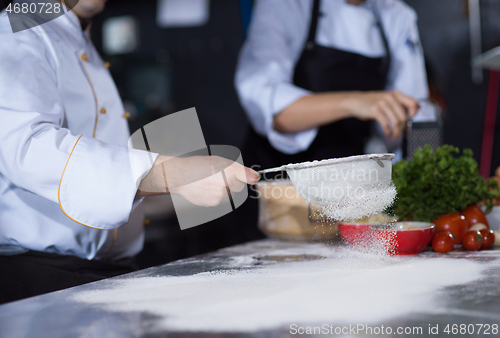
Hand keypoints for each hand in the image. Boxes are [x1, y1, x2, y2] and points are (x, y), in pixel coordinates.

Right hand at [137, 155, 259, 206]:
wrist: (180, 176)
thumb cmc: (199, 165)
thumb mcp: (219, 161)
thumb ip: (239, 170)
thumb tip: (255, 178)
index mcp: (229, 168)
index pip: (249, 177)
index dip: (250, 177)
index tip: (254, 178)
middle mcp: (226, 182)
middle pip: (239, 187)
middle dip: (233, 183)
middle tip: (219, 176)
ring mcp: (220, 194)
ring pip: (228, 194)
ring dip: (223, 190)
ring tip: (209, 182)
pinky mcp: (214, 202)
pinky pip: (220, 200)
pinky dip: (215, 196)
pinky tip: (205, 189)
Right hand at [347, 90, 418, 138]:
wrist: (355, 102)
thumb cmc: (372, 102)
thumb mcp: (388, 99)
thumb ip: (401, 102)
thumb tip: (418, 107)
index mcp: (396, 94)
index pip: (413, 103)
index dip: (414, 113)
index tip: (410, 121)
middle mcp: (390, 97)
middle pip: (404, 116)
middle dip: (403, 128)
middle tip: (400, 134)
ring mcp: (382, 103)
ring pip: (396, 121)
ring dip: (396, 132)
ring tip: (394, 136)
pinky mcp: (375, 110)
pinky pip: (386, 124)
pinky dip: (388, 131)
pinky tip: (387, 134)